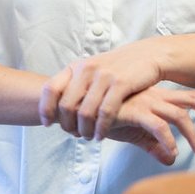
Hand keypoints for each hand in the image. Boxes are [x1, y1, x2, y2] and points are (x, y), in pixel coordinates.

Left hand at [43, 41, 194, 140]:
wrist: (148, 55)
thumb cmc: (119, 67)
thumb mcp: (94, 69)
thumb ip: (77, 84)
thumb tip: (60, 105)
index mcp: (77, 66)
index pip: (50, 88)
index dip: (45, 108)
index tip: (47, 123)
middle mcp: (87, 69)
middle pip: (66, 105)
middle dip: (67, 125)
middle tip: (73, 135)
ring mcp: (104, 76)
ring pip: (85, 112)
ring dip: (84, 130)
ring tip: (88, 138)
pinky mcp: (121, 84)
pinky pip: (106, 112)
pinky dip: (101, 128)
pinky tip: (101, 135)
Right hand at [104, 85, 194, 165]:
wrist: (78, 110)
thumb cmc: (105, 118)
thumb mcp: (134, 133)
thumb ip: (152, 145)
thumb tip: (171, 160)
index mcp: (157, 97)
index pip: (190, 98)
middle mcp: (155, 96)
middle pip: (192, 99)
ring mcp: (145, 102)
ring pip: (178, 114)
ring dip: (193, 133)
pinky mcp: (133, 111)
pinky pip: (157, 126)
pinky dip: (168, 140)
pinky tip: (172, 153)